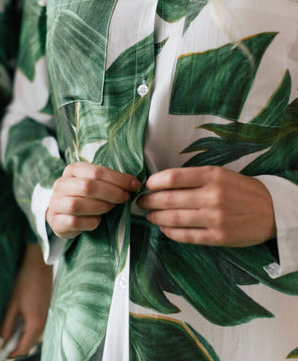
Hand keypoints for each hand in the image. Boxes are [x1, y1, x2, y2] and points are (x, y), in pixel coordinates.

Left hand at [0, 244, 52, 357]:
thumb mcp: (12, 304)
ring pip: (35, 335)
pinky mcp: (48, 308)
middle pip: (31, 344)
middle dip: (18, 347)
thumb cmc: (26, 281)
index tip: (2, 352)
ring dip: (24, 337)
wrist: (40, 263)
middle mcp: (44, 321)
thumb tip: (1, 341)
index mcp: (35, 322)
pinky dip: (30, 328)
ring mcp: (47, 314)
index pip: (24, 348)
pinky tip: (21, 321)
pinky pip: (39, 325)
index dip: (12, 353)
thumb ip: (7, 325)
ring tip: (11, 332)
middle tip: (4, 343)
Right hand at [46, 162, 140, 237]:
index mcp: (72, 170)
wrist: (62, 215)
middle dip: (112, 193)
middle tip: (126, 198)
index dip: (118, 178)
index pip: (97, 171)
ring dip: (101, 207)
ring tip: (111, 208)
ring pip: (78, 204)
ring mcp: (55, 203)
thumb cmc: (84, 197)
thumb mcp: (94, 183)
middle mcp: (61, 184)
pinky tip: (98, 221)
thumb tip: (134, 183)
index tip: (135, 185)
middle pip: (88, 186)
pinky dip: (90, 222)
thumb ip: (109, 181)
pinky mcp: (55, 221)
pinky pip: (74, 222)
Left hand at [138, 166, 275, 246]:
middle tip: (141, 202)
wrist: (271, 210)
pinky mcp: (218, 237)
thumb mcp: (220, 174)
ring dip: (156, 217)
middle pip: (169, 199)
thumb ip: (194, 178)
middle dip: (149, 201)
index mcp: (212, 175)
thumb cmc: (240, 189)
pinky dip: (170, 232)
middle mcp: (212, 196)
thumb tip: (162, 182)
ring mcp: (215, 218)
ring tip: (149, 216)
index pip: (172, 177)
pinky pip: (186, 236)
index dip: (153, 182)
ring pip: (174, 219)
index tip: (147, 185)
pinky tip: (164, 228)